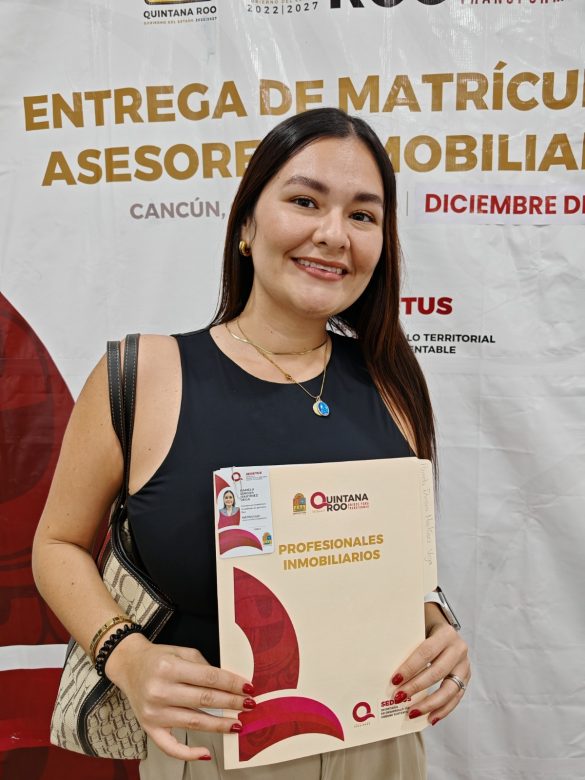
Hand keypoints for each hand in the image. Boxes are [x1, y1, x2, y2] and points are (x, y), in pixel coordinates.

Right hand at [105, 633, 254, 760]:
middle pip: (204, 699)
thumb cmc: (158, 658)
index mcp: (169, 667)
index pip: (208, 677)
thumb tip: (229, 683)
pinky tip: (206, 752)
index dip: (231, 683)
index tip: (247, 687)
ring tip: (237, 724)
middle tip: (249, 705)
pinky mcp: (149, 728)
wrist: (128, 665)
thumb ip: (203, 666)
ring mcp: (154, 712)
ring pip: (194, 722)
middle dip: (231, 703)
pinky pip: (170, 747)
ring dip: (219, 724)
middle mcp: (160, 690)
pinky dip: (189, 753)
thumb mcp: (181, 652)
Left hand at [390, 620, 469, 726]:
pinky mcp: (466, 677)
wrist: (446, 626)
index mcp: (446, 633)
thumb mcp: (419, 626)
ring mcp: (464, 665)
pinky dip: (443, 710)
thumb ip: (407, 639)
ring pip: (450, 689)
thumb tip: (383, 659)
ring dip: (430, 704)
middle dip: (416, 687)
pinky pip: (456, 697)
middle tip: (398, 697)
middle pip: (437, 672)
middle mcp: (459, 648)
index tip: (394, 680)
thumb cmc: (427, 626)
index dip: (410, 667)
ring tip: (412, 712)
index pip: (426, 652)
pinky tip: (430, 718)